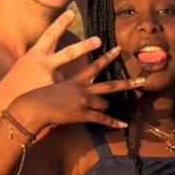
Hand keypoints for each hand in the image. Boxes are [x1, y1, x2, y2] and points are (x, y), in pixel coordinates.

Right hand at [1, 10, 105, 96]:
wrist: (2, 102)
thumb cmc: (14, 84)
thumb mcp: (25, 68)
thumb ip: (45, 64)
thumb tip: (64, 70)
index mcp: (35, 54)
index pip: (49, 35)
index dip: (60, 23)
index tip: (71, 12)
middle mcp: (43, 64)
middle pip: (68, 52)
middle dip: (85, 46)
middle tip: (99, 40)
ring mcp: (48, 78)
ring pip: (67, 77)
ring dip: (80, 77)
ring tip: (87, 74)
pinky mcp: (52, 91)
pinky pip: (62, 92)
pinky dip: (59, 96)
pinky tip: (49, 100)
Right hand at [9, 46, 143, 131]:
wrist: (32, 107)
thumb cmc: (37, 98)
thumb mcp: (53, 86)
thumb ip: (64, 84)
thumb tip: (66, 82)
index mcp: (76, 80)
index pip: (95, 65)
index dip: (108, 57)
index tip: (118, 49)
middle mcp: (83, 89)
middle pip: (110, 85)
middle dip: (128, 83)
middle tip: (143, 80)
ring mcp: (84, 102)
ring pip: (104, 103)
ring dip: (104, 107)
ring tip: (102, 111)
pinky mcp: (82, 114)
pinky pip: (102, 119)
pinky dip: (113, 122)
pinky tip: (123, 124)